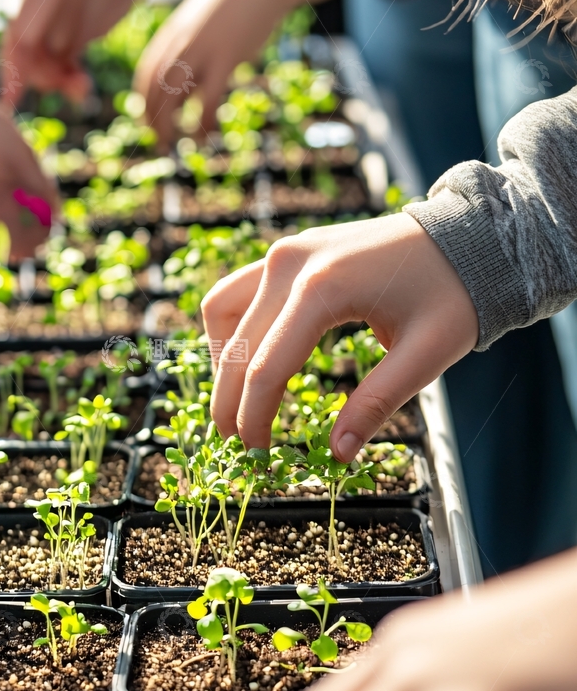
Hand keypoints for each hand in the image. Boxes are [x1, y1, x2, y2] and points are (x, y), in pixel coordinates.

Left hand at [134, 0, 416, 143]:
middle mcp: (179, 42)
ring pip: (174, 96)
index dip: (144, 104)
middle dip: (153, 120)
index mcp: (170, 33)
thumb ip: (190, 41)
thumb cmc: (237, 0)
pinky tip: (208, 135)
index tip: (151, 122)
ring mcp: (201, 49)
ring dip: (172, 125)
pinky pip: (207, 98)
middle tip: (161, 143)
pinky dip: (203, 121)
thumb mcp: (204, 18)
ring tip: (183, 144)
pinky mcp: (226, 57)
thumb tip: (188, 68)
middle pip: (154, 89)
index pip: (145, 75)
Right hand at [203, 213, 477, 455]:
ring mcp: (287, 251)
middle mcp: (291, 263)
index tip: (257, 453)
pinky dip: (234, 328)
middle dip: (230, 399)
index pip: (266, 367)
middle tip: (237, 441)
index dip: (254, 417)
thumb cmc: (454, 293)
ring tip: (237, 401)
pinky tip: (249, 361)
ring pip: (222, 309)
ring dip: (223, 358)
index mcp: (322, 289)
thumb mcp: (425, 356)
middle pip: (238, 344)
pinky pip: (240, 291)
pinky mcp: (291, 250)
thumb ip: (376, 404)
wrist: (467, 235)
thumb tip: (339, 454)